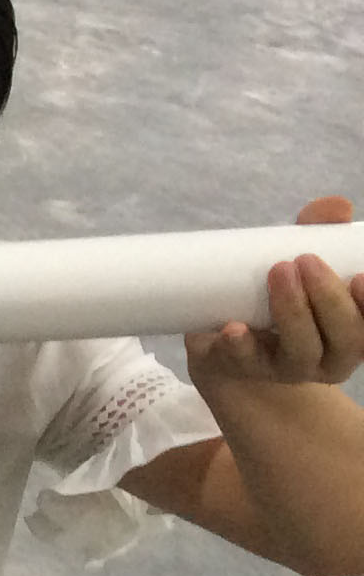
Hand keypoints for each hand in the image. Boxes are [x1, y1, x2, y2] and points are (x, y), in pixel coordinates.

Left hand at [190, 195, 360, 394]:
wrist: (225, 335)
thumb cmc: (281, 295)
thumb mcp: (301, 262)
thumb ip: (318, 232)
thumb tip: (337, 206)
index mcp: (354, 335)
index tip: (361, 277)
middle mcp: (329, 359)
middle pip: (345, 339)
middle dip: (328, 299)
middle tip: (305, 260)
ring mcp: (286, 369)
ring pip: (300, 351)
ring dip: (292, 311)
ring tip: (278, 271)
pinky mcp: (243, 368)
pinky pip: (245, 362)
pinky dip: (241, 345)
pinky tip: (235, 328)